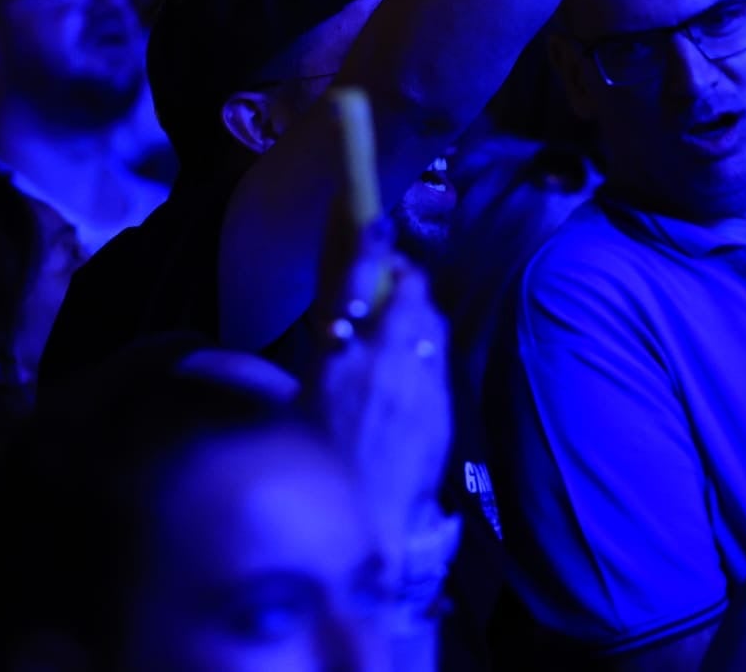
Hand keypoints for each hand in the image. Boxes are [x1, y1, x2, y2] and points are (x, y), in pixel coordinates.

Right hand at [309, 218, 452, 558]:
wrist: (365, 519)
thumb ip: (327, 354)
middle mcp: (384, 363)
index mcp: (338, 360)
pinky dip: (430, 344)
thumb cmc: (318, 465)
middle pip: (410, 293)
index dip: (372, 249)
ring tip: (407, 310)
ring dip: (420, 307)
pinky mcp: (441, 404)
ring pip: (430, 321)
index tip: (374, 226)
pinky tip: (418, 352)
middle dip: (405, 276)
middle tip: (394, 272)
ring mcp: (419, 382)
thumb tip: (337, 323)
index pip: (359, 284)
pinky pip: (439, 356)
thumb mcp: (304, 401)